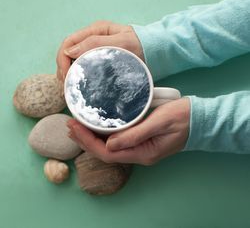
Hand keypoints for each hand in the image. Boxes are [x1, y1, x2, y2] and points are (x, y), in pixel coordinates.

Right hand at [56, 20, 143, 80]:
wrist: (154, 52)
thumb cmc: (141, 46)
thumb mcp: (120, 42)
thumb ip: (95, 44)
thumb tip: (70, 52)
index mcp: (95, 31)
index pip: (69, 42)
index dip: (63, 59)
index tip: (65, 76)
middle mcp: (93, 39)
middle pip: (69, 52)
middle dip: (63, 68)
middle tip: (66, 86)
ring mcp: (96, 50)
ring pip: (74, 60)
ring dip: (68, 73)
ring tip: (69, 88)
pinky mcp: (100, 60)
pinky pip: (84, 66)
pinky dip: (78, 75)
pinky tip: (78, 85)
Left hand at [67, 97, 189, 164]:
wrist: (198, 120)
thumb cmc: (182, 118)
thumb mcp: (159, 123)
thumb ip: (135, 135)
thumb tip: (109, 145)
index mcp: (142, 152)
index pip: (107, 152)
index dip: (87, 141)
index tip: (74, 126)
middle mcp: (139, 153)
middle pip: (105, 151)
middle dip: (84, 140)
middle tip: (69, 125)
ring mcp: (140, 148)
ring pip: (109, 147)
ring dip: (92, 137)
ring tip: (76, 126)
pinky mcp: (141, 140)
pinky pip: (117, 141)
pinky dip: (103, 134)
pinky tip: (96, 126)